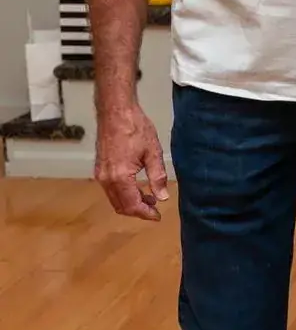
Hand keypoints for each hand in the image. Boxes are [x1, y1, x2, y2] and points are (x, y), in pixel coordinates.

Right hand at [94, 103, 168, 220]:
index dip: (145, 213)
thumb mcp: (153, 152)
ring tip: (150, 198)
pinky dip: (124, 194)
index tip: (158, 216)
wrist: (116, 113)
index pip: (132, 205)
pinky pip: (111, 190)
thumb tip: (162, 198)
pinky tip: (138, 188)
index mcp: (120, 177)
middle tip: (155, 209)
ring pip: (115, 199)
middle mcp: (106, 180)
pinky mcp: (99, 169)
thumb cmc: (136, 129)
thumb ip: (157, 177)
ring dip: (131, 203)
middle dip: (138, 211)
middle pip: (121, 206)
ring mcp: (100, 175)